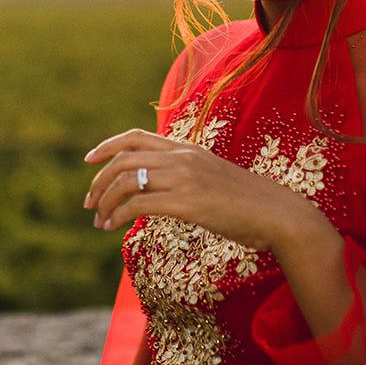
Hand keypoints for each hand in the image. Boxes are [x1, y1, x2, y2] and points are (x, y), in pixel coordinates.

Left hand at [82, 128, 334, 255]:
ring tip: (99, 220)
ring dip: (105, 202)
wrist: (277, 213)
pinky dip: (118, 216)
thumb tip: (158, 187)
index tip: (89, 160)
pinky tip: (113, 227)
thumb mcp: (211, 177)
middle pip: (123, 160)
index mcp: (186, 148)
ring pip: (126, 181)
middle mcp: (181, 158)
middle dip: (99, 181)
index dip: (107, 146)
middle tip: (89, 203)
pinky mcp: (186, 203)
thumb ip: (185, 174)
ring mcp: (183, 178)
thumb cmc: (247, 202)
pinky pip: (138, 205)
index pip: (136, 137)